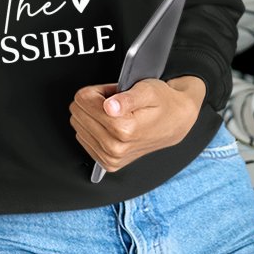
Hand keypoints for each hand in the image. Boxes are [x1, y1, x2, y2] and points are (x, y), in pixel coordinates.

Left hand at [70, 75, 205, 173]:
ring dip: (93, 115)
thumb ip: (127, 98)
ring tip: (116, 113)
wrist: (175, 123)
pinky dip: (94, 128)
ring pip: (77, 125)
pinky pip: (83, 138)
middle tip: (115, 103)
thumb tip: (109, 106)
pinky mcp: (108, 163)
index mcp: (123, 129)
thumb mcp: (148, 90)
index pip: (83, 99)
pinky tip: (112, 125)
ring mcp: (111, 158)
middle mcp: (115, 148)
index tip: (113, 93)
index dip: (98, 90)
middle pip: (77, 112)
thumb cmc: (163, 103)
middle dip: (94, 102)